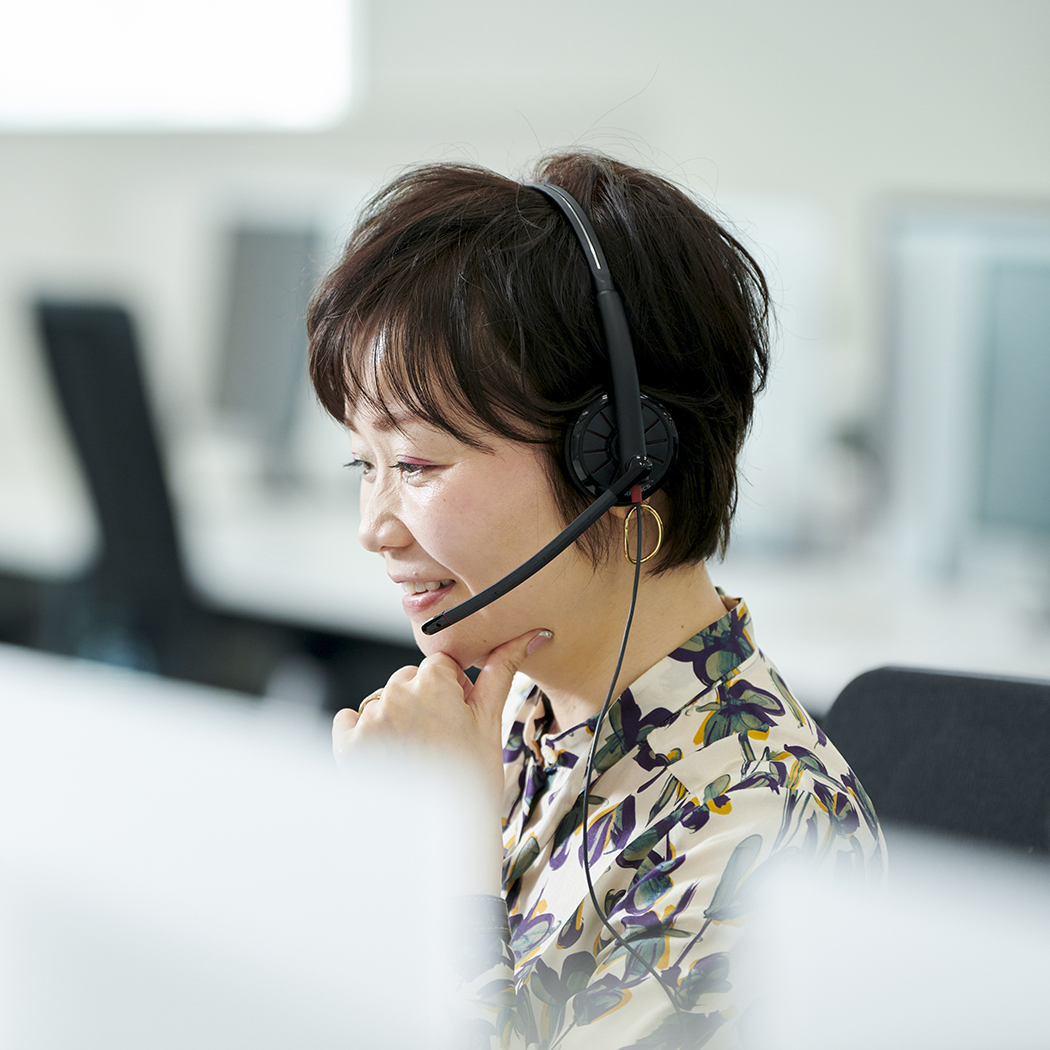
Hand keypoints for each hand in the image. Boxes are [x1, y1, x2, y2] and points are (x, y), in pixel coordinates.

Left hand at [332, 628, 551, 893]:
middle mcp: (395, 695)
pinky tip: (387, 756)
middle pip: (408, 681)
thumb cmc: (472, 780)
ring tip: (417, 756)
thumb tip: (532, 635)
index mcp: (431, 683)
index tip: (458, 717)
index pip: (438, 665)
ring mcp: (368, 720)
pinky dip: (362, 733)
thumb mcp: (489, 722)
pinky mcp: (347, 744)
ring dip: (396, 719)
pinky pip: (347, 720)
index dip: (451, 690)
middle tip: (441, 741)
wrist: (444, 838)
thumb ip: (502, 670)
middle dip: (422, 702)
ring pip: (382, 701)